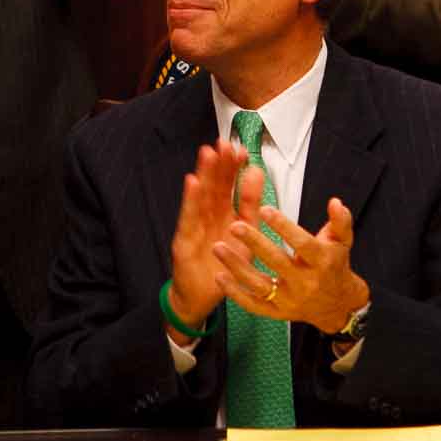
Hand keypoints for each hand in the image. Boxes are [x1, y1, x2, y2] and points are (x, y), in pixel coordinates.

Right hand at [168, 138, 249, 336]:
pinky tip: (193, 182)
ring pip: (200, 197)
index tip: (241, 148)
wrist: (202, 296)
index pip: (229, 185)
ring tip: (207, 153)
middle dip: (219, 165)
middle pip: (214, 186)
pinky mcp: (183, 241)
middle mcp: (208, 216)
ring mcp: (194, 226)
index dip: (233, 167)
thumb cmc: (224, 264)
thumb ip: (252, 203)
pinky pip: (188, 218)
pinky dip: (190, 200)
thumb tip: (257, 170)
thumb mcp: (246, 232)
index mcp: (224, 213)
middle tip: (224, 143)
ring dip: (204, 174)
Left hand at [214, 196, 370, 336]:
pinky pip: (252, 304)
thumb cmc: (335, 266)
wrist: (337, 305)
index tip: (265, 210)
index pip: (302, 243)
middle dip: (255, 243)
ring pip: (259, 284)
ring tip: (218, 247)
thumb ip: (340, 221)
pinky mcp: (277, 312)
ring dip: (237, 266)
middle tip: (235, 226)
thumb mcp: (343, 241)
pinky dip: (235, 293)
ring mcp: (289, 300)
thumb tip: (334, 202)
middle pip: (277, 262)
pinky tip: (220, 276)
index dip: (283, 227)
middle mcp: (305, 282)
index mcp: (321, 262)